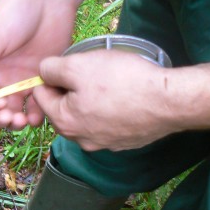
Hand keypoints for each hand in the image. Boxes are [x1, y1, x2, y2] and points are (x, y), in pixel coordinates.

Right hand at [0, 0, 75, 129]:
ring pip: (15, 112)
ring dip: (17, 122)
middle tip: (13, 119)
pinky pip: (36, 105)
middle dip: (1, 120)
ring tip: (25, 122)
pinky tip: (39, 115)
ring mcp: (19, 80)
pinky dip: (36, 114)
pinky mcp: (39, 79)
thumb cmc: (13, 11)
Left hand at [32, 50, 181, 150]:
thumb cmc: (122, 81)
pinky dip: (109, 111)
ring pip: (84, 117)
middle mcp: (79, 140)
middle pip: (62, 109)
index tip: (71, 66)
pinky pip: (106, 124)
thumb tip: (42, 71)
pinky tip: (123, 97)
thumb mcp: (79, 66)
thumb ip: (52, 68)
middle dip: (70, 90)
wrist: (169, 102)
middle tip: (91, 73)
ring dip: (89, 100)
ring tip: (108, 83)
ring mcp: (102, 144)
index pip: (40, 96)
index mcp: (63, 122)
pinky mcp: (122, 143)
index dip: (51, 76)